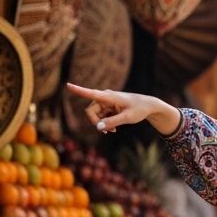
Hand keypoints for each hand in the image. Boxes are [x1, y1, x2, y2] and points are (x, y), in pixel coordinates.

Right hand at [65, 83, 179, 135]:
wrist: (148, 106)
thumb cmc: (139, 109)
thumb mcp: (127, 117)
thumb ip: (113, 122)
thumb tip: (98, 127)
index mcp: (108, 96)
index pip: (91, 93)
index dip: (78, 90)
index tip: (67, 85)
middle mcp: (104, 97)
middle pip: (90, 111)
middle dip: (96, 122)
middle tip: (107, 131)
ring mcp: (106, 102)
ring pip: (95, 115)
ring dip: (101, 124)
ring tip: (113, 130)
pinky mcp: (108, 107)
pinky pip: (100, 117)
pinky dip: (105, 123)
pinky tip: (113, 129)